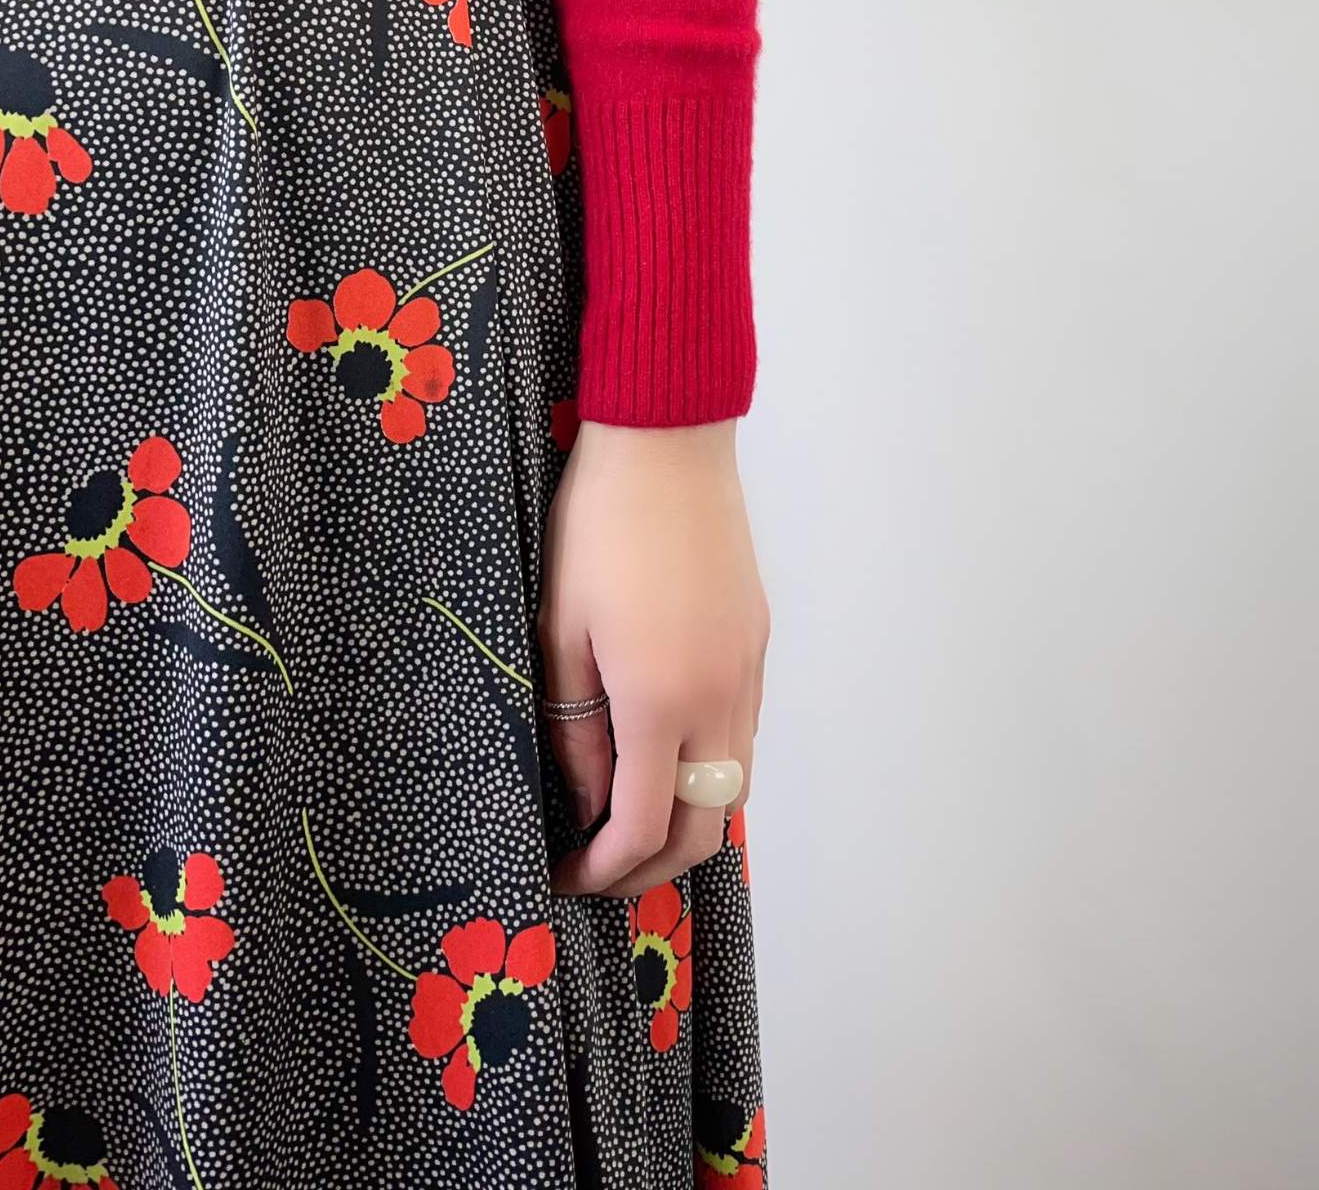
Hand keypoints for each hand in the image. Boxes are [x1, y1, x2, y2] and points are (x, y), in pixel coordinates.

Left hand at [540, 418, 769, 897]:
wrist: (667, 442)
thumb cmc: (599, 524)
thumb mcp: (560, 630)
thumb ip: (576, 727)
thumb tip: (589, 799)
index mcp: (661, 701)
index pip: (642, 828)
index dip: (602, 871)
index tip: (564, 877)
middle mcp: (720, 698)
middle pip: (704, 829)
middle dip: (651, 869)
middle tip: (597, 868)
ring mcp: (748, 671)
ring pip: (734, 786)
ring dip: (685, 820)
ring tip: (626, 815)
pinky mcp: (758, 642)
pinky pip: (742, 733)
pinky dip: (707, 768)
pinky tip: (661, 749)